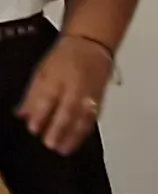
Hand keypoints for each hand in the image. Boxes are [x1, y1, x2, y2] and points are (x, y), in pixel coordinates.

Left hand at [17, 36, 110, 156]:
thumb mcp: (42, 72)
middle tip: (50, 144)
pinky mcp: (99, 99)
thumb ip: (32, 95)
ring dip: (74, 135)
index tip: (33, 128)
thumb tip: (22, 114)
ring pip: (83, 116)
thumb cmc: (65, 58)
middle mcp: (75, 86)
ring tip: (64, 149)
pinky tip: (78, 140)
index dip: (41, 113)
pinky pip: (93, 116)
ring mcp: (90, 93)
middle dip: (59, 127)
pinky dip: (85, 129)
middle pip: (68, 109)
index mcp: (57, 77)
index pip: (49, 97)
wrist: (92, 45)